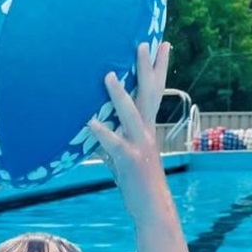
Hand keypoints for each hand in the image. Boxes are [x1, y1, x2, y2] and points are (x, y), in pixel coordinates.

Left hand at [89, 41, 171, 184]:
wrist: (152, 208)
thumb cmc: (137, 182)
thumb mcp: (123, 155)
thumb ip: (111, 138)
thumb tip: (96, 125)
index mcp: (147, 127)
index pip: (153, 91)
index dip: (157, 68)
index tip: (160, 44)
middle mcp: (147, 132)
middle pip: (149, 93)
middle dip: (147, 68)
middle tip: (144, 43)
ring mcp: (139, 145)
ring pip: (130, 114)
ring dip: (119, 94)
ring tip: (108, 75)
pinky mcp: (129, 161)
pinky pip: (114, 144)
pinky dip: (102, 133)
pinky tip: (91, 122)